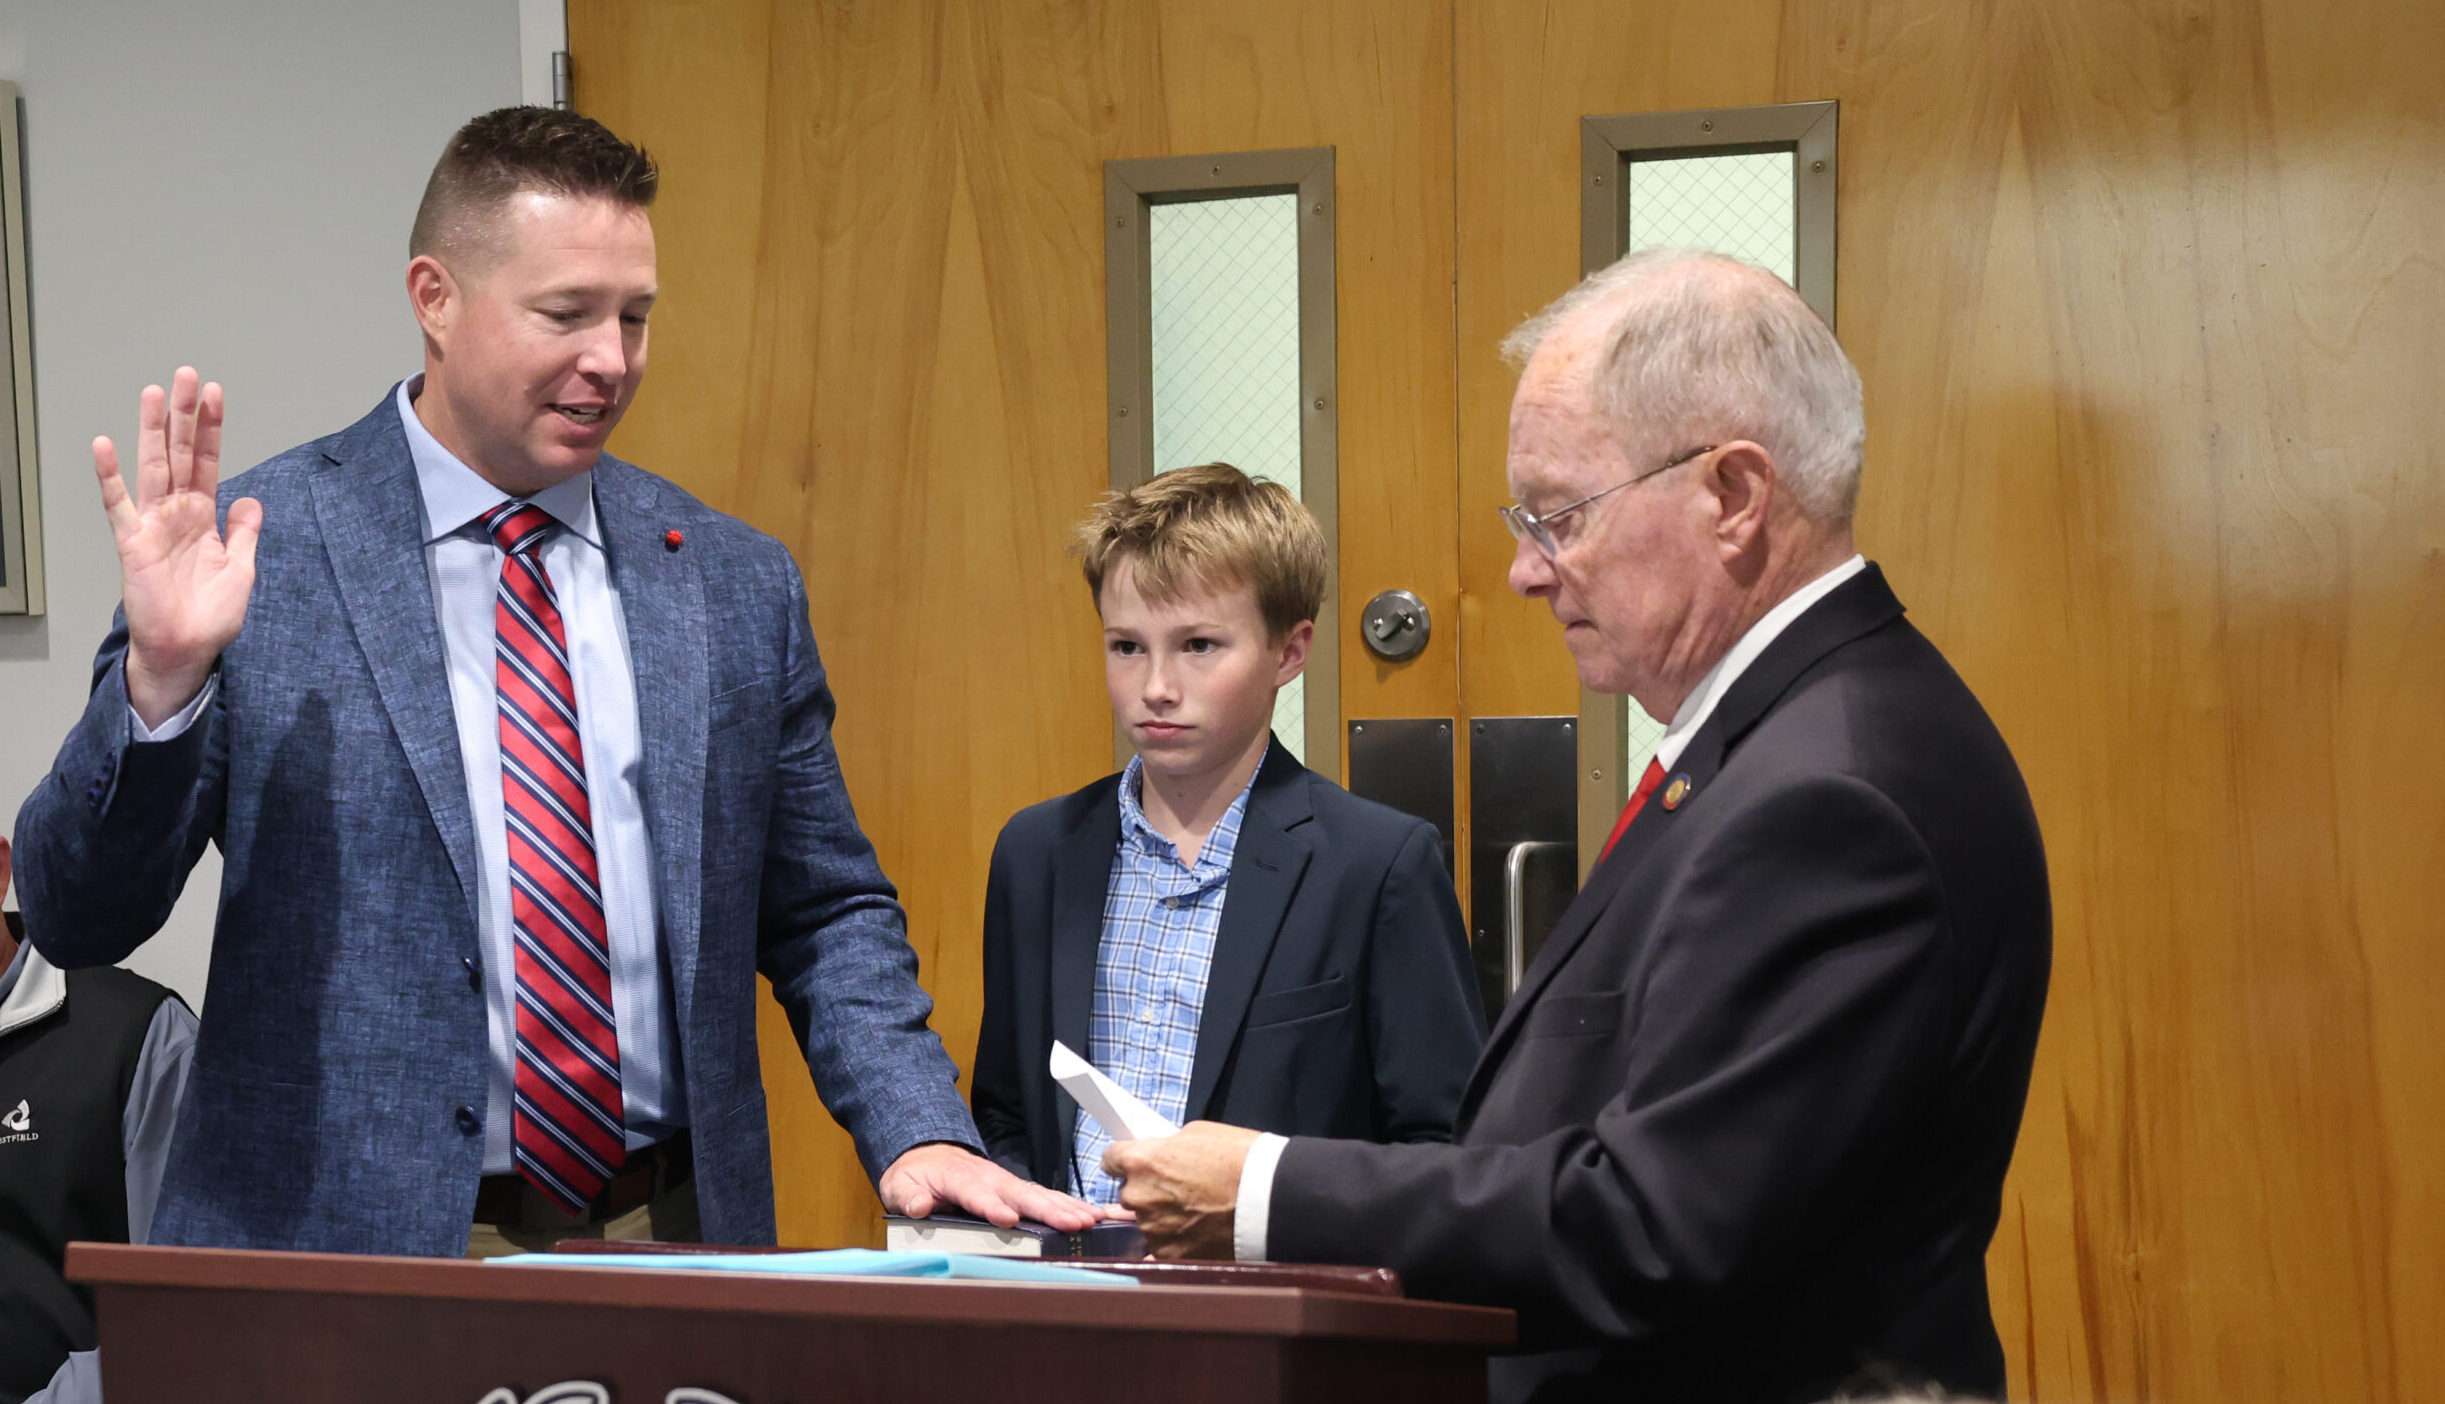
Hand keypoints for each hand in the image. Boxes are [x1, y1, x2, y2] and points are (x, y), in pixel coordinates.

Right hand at [94, 367, 263, 726]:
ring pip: (153, 466)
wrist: (187, 649)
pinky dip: (110, 475)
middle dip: (184, 415)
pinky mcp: (132, 542)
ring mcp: (153, 523)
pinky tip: (104, 444)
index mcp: (205, 516)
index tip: (215, 394)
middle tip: (186, 374)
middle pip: (180, 453)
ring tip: (154, 392)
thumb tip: (251, 500)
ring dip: (152, 430)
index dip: (212, 429)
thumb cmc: (211, 614)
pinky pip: (118, 504)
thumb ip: (244, 533)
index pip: (209, 462)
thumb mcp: (241, 570)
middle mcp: (177, 512)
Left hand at [878, 1142, 1101, 1231]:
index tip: (1008, 1219)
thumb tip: (919, 1206)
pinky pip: (1045, 1196)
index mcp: (958, 1177)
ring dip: (1066, 1207)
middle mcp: (989, 1177)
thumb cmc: (915, 1176)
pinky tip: (1092, 1216)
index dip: (992, 1206)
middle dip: (1047, 1209)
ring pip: (1039, 1194)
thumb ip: (908, 1196)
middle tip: (1072, 1223)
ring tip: (1091, 1221)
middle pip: (1020, 1194)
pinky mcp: (1017, 1189)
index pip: (976, 1193)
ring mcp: (1006, 1181)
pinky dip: (1070, 1205)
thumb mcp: (900, 1185)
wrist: (928, 1154)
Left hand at [1102, 1121, 1258, 1260]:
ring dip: (1161, 1217)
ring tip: (1194, 1211)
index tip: (1131, 1163)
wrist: (1270, 1199)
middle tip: (1176, 1188)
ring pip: (1145, 1221)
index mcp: (1141, 1161)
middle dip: (1147, 1190)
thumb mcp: (1198, 1134)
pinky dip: (1175, 1239)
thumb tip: (1160, 1155)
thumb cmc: (1240, 1160)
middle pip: (1128, 1193)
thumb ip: (1168, 1147)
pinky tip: (1195, 1230)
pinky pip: (1161, 1245)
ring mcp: (1153, 1230)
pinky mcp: (1171, 1254)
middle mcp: (1139, 1197)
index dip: (1123, 1160)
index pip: (1110, 1159)